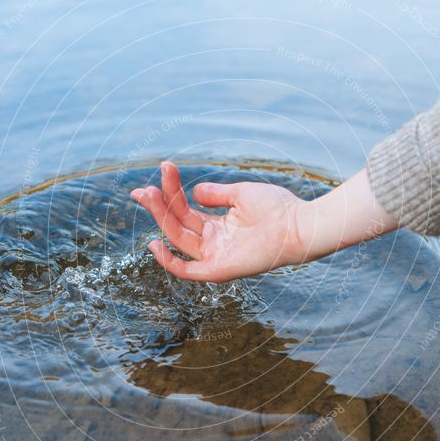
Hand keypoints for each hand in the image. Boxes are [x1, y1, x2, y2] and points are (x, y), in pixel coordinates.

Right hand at [130, 162, 306, 281]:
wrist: (299, 225)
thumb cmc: (278, 210)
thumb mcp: (242, 194)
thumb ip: (217, 193)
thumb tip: (194, 190)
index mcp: (219, 226)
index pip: (186, 210)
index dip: (171, 192)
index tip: (163, 169)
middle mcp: (214, 242)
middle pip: (178, 224)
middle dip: (158, 206)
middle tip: (140, 189)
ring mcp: (216, 256)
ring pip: (179, 239)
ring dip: (161, 218)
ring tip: (148, 194)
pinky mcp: (220, 270)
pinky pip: (188, 271)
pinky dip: (169, 262)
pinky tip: (154, 243)